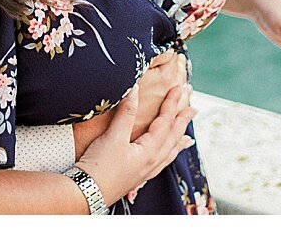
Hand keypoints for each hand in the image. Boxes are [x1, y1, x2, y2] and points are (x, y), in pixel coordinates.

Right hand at [77, 74, 194, 205]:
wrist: (87, 193)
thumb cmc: (99, 167)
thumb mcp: (113, 136)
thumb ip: (126, 113)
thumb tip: (135, 89)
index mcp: (149, 151)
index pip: (166, 122)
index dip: (173, 103)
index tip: (180, 88)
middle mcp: (152, 162)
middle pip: (173, 137)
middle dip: (183, 121)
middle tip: (194, 107)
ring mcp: (145, 171)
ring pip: (169, 153)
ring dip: (179, 140)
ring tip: (189, 137)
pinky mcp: (137, 176)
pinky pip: (161, 164)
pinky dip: (168, 157)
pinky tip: (165, 157)